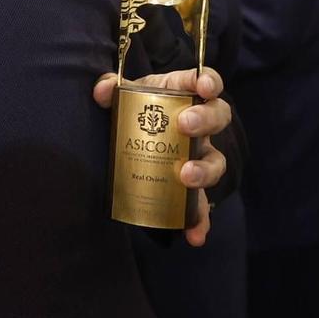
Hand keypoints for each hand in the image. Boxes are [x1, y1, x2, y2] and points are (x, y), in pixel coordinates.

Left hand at [93, 67, 230, 247]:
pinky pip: (200, 206)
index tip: (205, 87)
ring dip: (205, 170)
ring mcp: (197, 157)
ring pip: (214, 162)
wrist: (125, 142)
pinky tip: (194, 236)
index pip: (204, 82)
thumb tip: (102, 92)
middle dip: (205, 121)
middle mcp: (197, 126)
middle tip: (186, 126)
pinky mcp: (189, 189)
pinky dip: (200, 221)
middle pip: (216, 118)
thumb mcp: (119, 98)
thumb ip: (109, 90)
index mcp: (181, 95)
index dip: (209, 81)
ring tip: (186, 177)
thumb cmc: (129, 113)